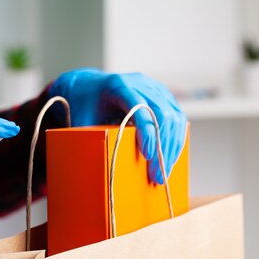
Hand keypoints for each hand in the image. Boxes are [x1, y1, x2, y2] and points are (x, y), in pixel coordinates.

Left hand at [49, 68, 186, 183]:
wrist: (89, 86)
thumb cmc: (84, 105)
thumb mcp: (81, 120)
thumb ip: (88, 137)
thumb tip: (96, 166)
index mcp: (119, 85)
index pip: (139, 107)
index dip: (146, 131)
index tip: (148, 155)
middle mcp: (140, 83)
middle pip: (161, 114)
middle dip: (161, 147)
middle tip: (157, 175)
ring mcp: (154, 88)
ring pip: (173, 117)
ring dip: (171, 147)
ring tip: (163, 172)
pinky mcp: (163, 96)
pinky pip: (177, 118)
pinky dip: (175, 140)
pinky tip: (169, 158)